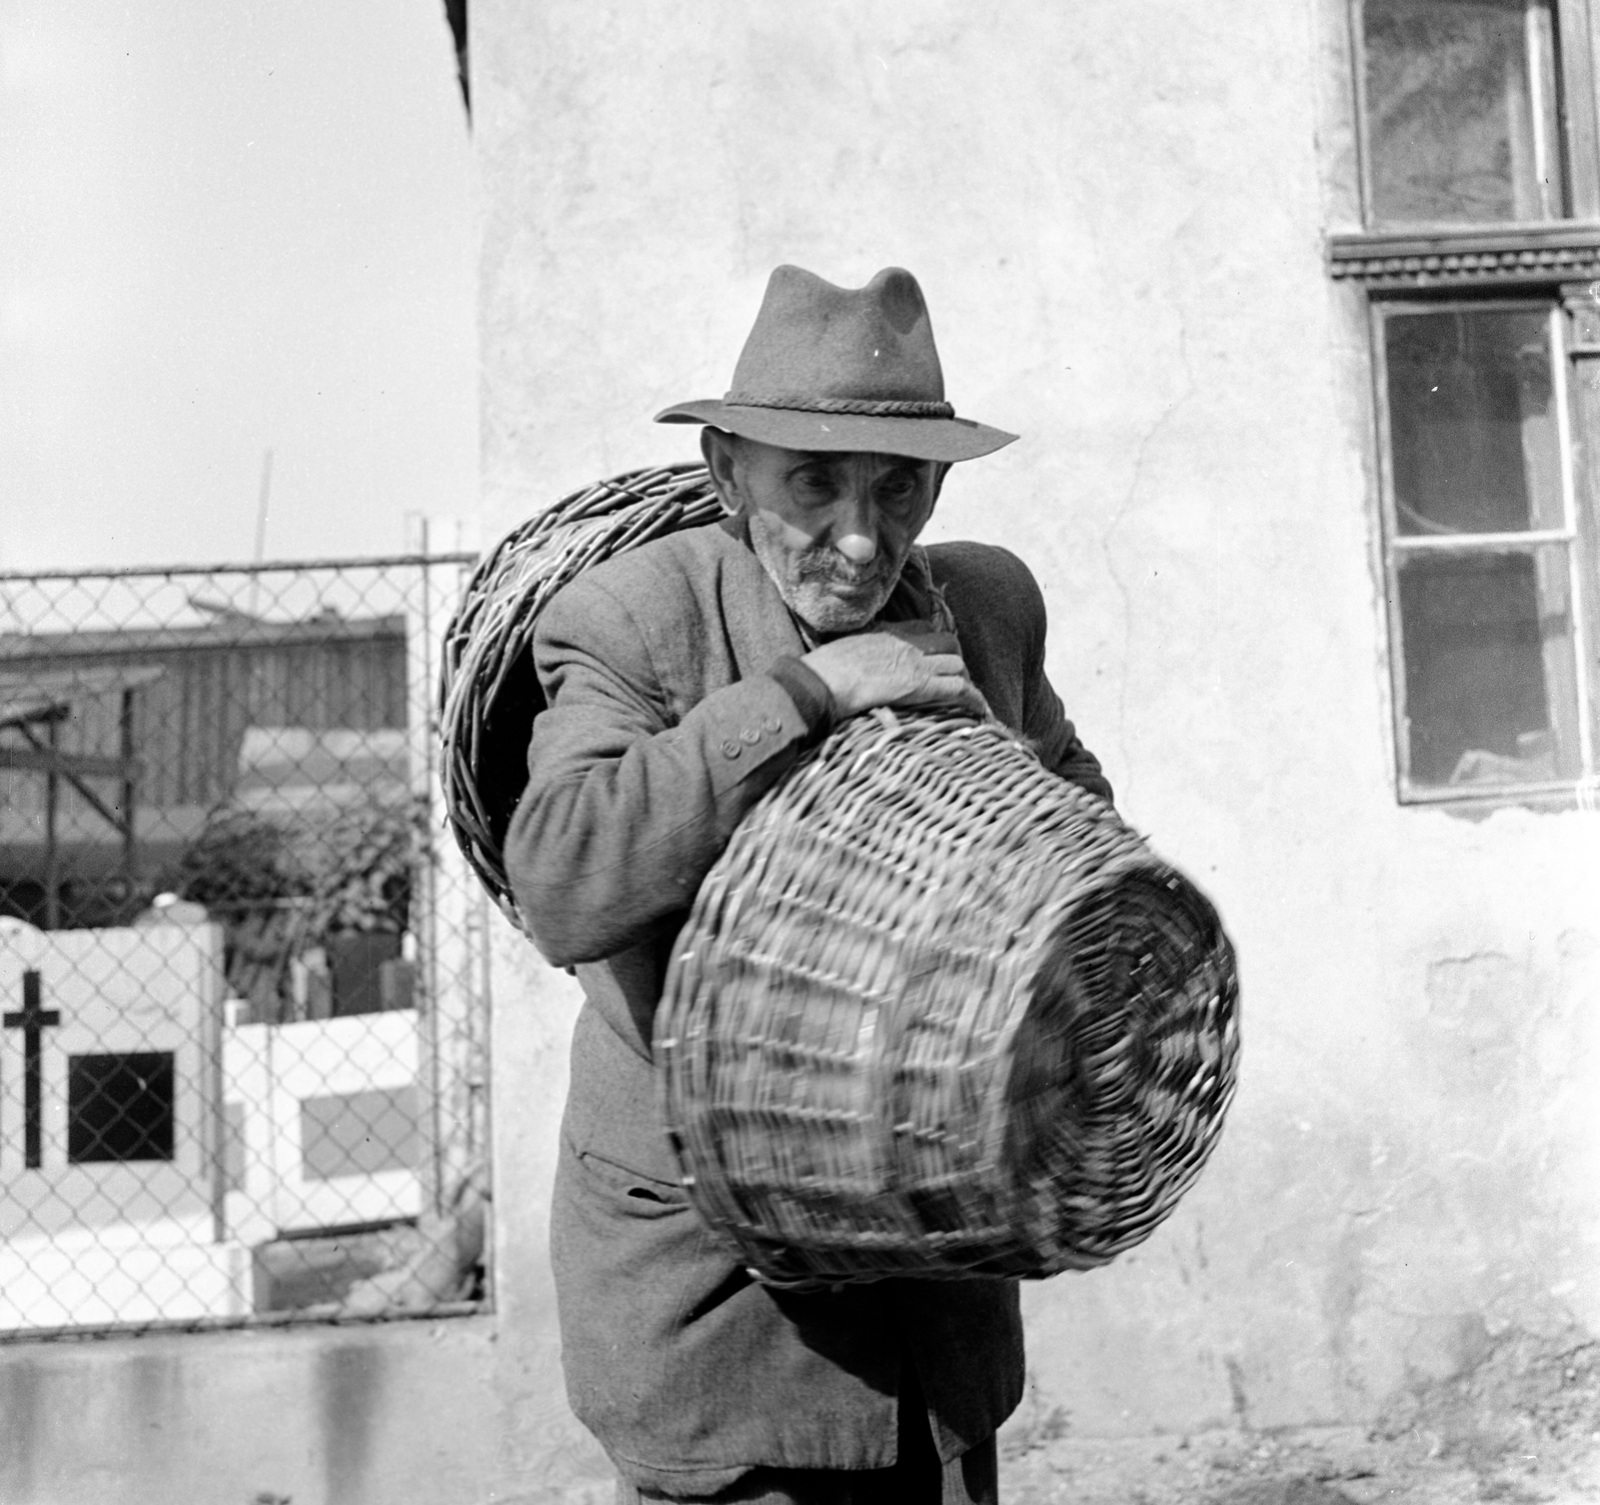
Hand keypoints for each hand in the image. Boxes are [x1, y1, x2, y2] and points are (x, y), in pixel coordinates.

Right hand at [802, 629, 986, 720]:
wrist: (824, 680)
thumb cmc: (823, 669)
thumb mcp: (845, 649)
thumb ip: (861, 652)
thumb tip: (858, 663)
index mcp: (888, 632)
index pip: (923, 628)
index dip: (933, 642)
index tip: (934, 654)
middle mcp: (907, 643)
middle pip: (947, 642)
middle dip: (954, 658)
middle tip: (952, 676)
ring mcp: (917, 663)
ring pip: (956, 664)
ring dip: (962, 678)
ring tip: (963, 695)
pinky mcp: (921, 685)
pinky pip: (958, 688)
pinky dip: (972, 698)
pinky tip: (978, 709)